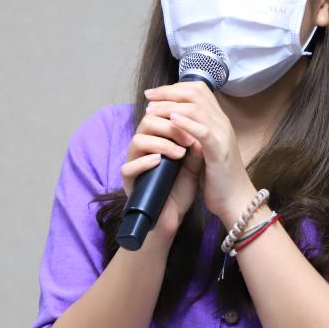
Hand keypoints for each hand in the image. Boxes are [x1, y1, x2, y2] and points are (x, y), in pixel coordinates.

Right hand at [120, 101, 202, 238]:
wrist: (175, 214)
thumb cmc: (182, 185)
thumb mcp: (193, 161)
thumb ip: (195, 142)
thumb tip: (200, 123)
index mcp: (156, 137)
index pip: (160, 113)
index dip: (176, 115)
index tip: (195, 124)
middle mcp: (142, 146)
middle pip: (147, 121)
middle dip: (170, 127)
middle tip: (188, 140)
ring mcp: (133, 162)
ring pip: (137, 141)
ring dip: (160, 144)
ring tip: (179, 154)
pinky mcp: (128, 181)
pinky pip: (128, 167)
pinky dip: (144, 162)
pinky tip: (158, 161)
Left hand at [143, 82, 256, 227]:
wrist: (235, 199)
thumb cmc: (217, 177)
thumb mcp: (205, 149)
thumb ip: (195, 133)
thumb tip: (173, 120)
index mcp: (219, 120)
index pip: (198, 90)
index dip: (175, 88)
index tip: (155, 94)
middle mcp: (222, 123)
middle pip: (196, 94)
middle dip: (169, 92)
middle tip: (149, 96)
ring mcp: (223, 135)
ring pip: (197, 109)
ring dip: (171, 106)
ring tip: (152, 110)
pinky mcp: (220, 151)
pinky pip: (204, 131)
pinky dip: (187, 123)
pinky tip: (172, 120)